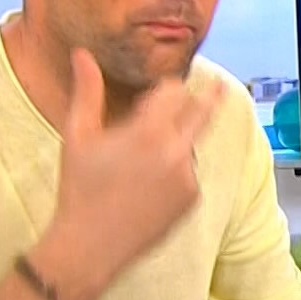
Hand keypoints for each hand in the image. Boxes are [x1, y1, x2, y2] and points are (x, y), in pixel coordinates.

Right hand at [39, 47, 223, 286]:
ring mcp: (188, 178)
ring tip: (142, 164)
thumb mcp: (78, 136)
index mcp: (149, 131)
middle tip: (222, 86)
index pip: (174, 91)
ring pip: (191, 145)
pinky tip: (149, 186)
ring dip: (178, 142)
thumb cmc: (80, 189)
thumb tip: (82, 53)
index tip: (165, 86)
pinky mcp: (192, 200)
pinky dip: (177, 171)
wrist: (91, 246)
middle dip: (210, 98)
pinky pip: (189, 173)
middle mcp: (177, 152)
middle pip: (203, 112)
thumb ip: (86, 90)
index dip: (168, 87)